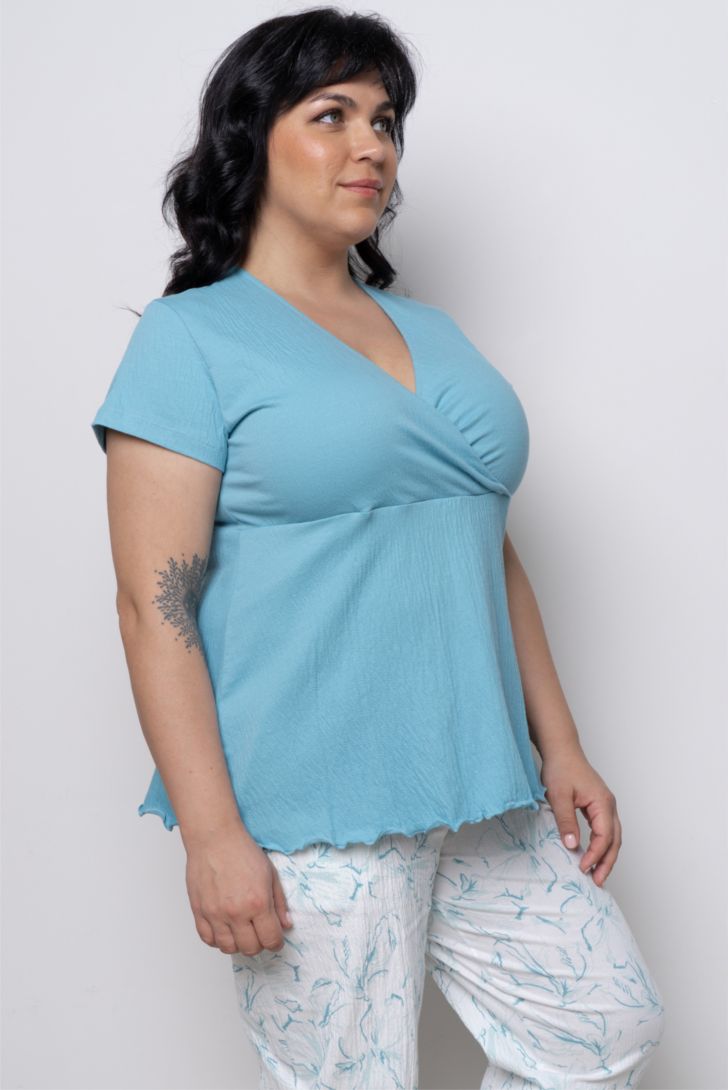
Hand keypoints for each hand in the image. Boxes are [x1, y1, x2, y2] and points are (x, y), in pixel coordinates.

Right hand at [183, 823, 293, 954]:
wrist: (215, 838)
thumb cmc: (242, 851)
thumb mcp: (270, 874)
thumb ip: (279, 903)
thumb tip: (285, 924)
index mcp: (257, 902)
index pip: (270, 939)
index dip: (276, 943)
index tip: (276, 939)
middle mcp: (236, 912)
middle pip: (250, 948)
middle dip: (259, 944)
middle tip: (259, 933)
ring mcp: (215, 914)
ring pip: (228, 948)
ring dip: (238, 944)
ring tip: (242, 932)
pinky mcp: (199, 911)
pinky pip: (207, 939)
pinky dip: (217, 940)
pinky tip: (224, 930)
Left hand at [539, 743, 622, 886]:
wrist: (561, 750)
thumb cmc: (560, 769)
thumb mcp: (559, 796)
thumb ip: (566, 821)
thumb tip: (572, 845)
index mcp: (602, 803)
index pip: (604, 836)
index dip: (595, 854)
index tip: (582, 867)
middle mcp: (609, 805)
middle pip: (615, 840)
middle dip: (607, 862)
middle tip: (598, 881)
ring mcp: (605, 805)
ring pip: (613, 836)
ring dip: (606, 856)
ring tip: (597, 874)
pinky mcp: (598, 805)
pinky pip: (606, 830)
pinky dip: (602, 845)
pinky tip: (593, 855)